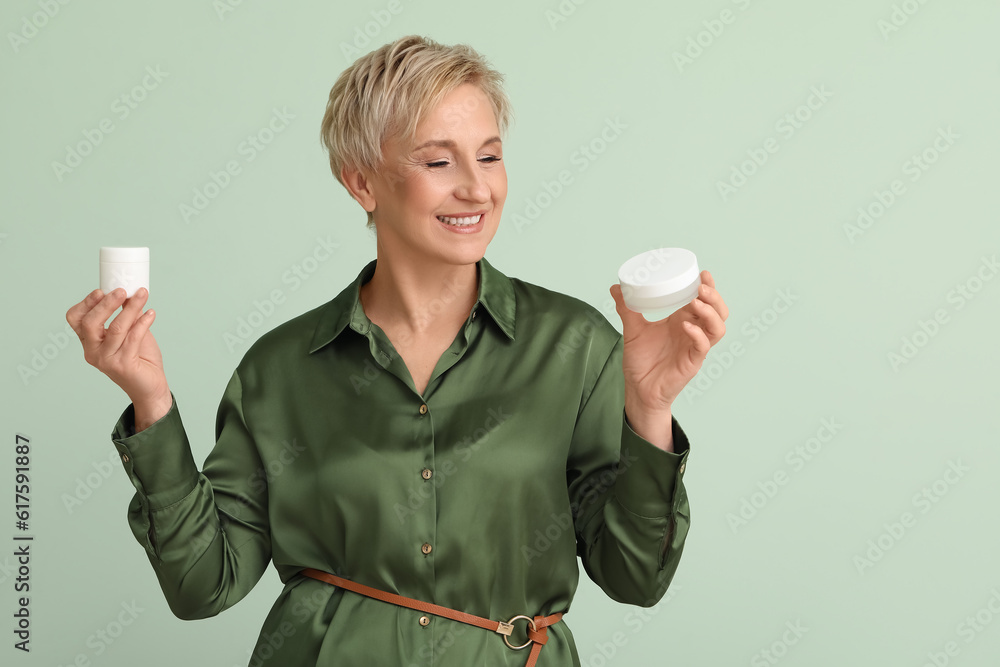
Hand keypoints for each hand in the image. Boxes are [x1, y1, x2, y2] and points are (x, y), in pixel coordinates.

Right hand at [66, 287, 170, 411]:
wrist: (150, 387)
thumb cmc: (139, 358)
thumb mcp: (129, 332)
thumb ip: (126, 315)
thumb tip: (129, 291)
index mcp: (89, 341)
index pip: (76, 320)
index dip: (86, 303)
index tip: (101, 290)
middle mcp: (92, 351)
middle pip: (90, 323)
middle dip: (106, 304)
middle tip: (122, 291)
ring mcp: (106, 360)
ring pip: (115, 329)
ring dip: (131, 308)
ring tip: (142, 295)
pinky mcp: (123, 366)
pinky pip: (133, 339)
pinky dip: (143, 323)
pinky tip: (151, 314)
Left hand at [610, 271, 728, 414]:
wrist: (638, 390)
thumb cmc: (641, 362)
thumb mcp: (633, 330)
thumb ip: (626, 309)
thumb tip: (616, 287)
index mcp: (683, 322)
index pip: (704, 301)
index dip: (708, 287)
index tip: (703, 273)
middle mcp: (692, 333)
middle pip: (718, 312)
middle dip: (714, 297)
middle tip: (701, 287)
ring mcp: (694, 348)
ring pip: (718, 328)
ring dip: (711, 313)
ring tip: (696, 302)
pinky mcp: (692, 363)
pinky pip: (703, 347)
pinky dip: (697, 334)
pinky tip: (686, 326)